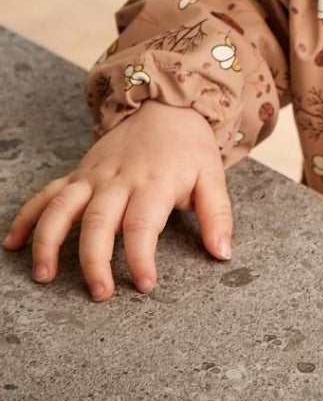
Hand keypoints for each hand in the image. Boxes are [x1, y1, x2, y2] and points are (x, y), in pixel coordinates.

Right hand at [3, 100, 232, 300]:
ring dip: (48, 241)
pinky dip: (28, 217)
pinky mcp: (78, 173)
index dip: (140, 258)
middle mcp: (119, 180)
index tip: (145, 285)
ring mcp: (94, 176)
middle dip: (94, 261)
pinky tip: (14, 244)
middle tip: (100, 294)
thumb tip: (222, 254)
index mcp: (154, 183)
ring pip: (62, 207)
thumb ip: (217, 216)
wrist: (167, 106)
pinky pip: (47, 194)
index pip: (142, 226)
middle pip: (98, 223)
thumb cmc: (190, 148)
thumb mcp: (213, 177)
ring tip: (43, 275)